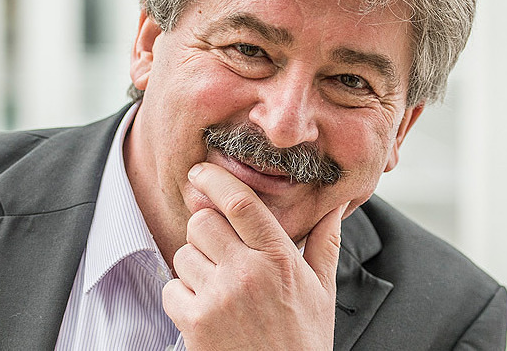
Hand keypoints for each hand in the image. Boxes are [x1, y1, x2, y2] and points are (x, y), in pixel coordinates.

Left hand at [162, 162, 345, 350]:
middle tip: (218, 251)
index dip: (215, 179)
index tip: (200, 172)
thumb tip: (337, 207)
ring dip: (194, 267)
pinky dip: (181, 297)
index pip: (241, 202)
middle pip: (202, 222)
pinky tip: (205, 311)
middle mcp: (248, 273)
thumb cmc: (302, 342)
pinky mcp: (195, 323)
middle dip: (205, 231)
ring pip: (182, 254)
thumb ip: (325, 244)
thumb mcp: (322, 292)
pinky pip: (170, 288)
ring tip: (218, 290)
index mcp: (280, 259)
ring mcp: (219, 297)